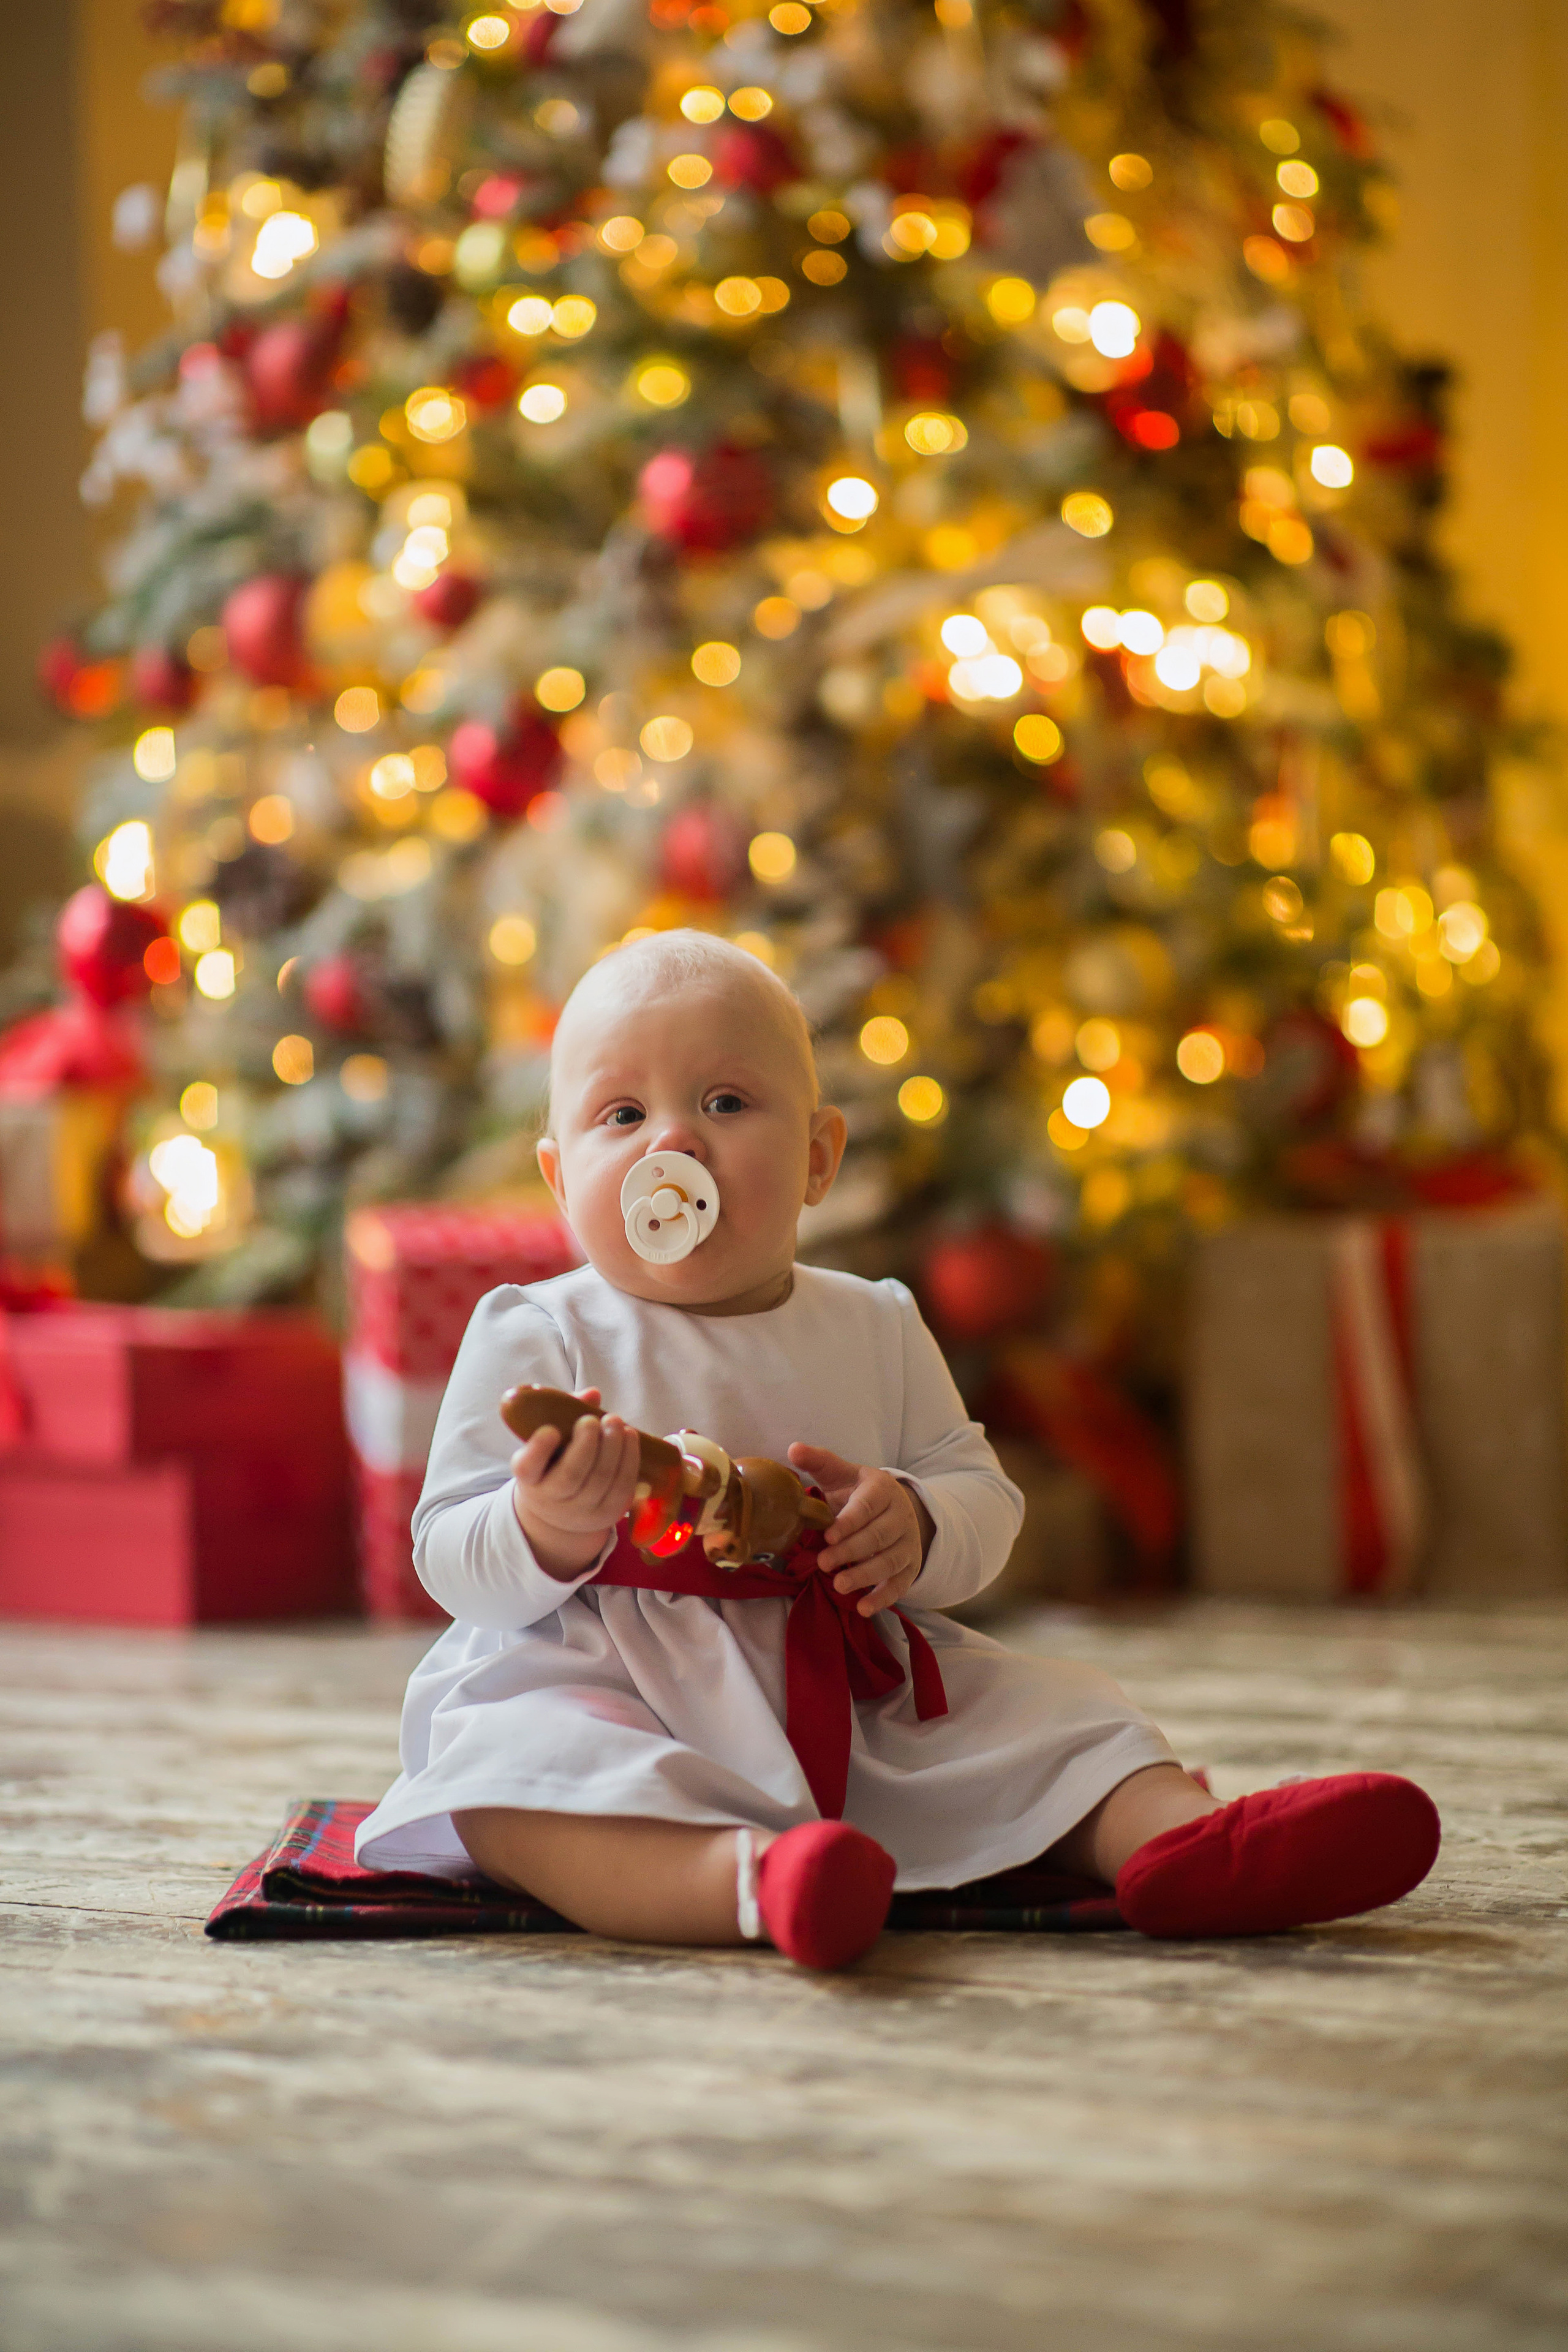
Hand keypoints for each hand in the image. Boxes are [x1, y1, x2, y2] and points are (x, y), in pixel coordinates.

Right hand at [512, 1389, 640, 1581]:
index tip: (550, 1430)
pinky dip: (629, 1460)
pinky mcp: (607, 1514)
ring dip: (612, 1448)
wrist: (561, 1511)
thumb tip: (592, 1394)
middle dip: (586, 1445)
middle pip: (571, 1475)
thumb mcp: (549, 1442)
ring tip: (615, 1421)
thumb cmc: (554, 1463)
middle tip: (593, 1419)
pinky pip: (622, 1488)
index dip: (538, 1450)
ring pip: (600, 1480)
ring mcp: (581, 1511)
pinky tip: (630, 1436)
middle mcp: (552, 1499)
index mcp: (530, 1478)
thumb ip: (564, 1414)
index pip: (527, 1468)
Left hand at [787, 1444, 933, 1617]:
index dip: (850, 1522)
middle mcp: (900, 1515)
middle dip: (851, 1551)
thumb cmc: (858, 1492)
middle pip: (878, 1536)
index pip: (869, 1506)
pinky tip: (863, 1608)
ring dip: (865, 1576)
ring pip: (890, 1561)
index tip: (827, 1535)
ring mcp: (907, 1543)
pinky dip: (884, 1598)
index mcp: (882, 1489)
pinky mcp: (909, 1567)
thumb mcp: (841, 1474)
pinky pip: (900, 1584)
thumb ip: (819, 1462)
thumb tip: (793, 1448)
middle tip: (823, 1563)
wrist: (894, 1507)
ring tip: (839, 1586)